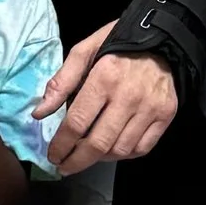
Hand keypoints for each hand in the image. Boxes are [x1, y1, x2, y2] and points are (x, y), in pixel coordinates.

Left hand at [35, 23, 179, 174]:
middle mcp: (128, 96)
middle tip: (64, 166)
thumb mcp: (84, 50)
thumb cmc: (118, 43)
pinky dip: (124, 154)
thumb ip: (61, 82)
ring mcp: (150, 108)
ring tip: (87, 154)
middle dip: (76, 161)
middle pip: (98, 144)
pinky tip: (112, 148)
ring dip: (99, 158)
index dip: (61, 145)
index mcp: (104, 77)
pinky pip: (142, 148)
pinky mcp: (166, 115)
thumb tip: (39, 114)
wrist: (164, 38)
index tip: (53, 155)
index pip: (77, 122)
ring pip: (120, 150)